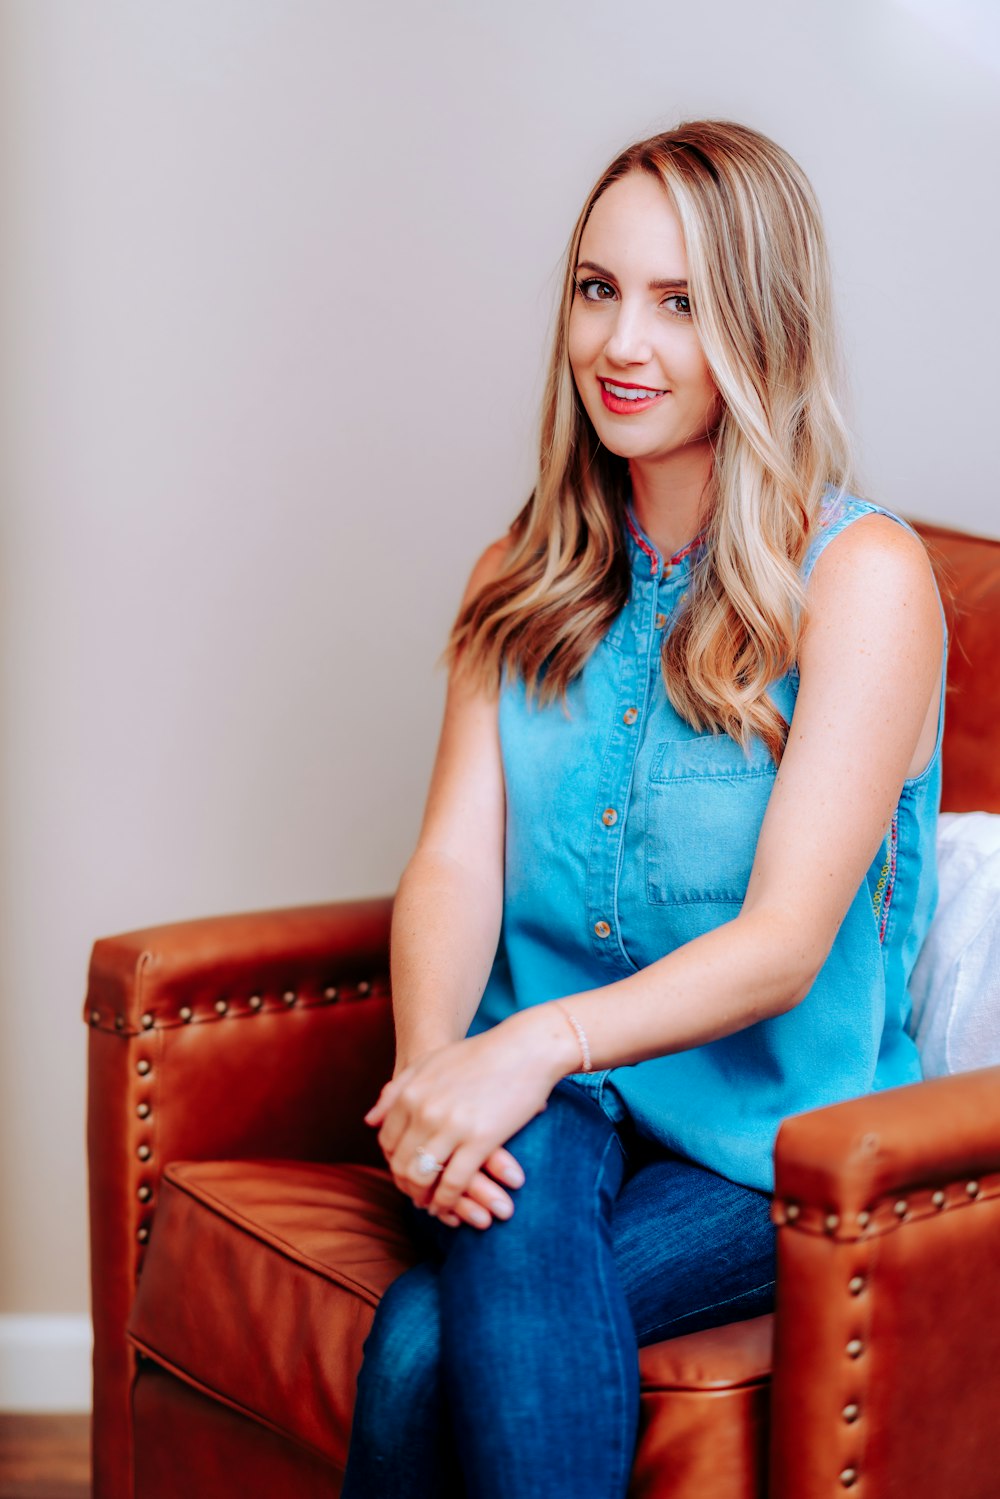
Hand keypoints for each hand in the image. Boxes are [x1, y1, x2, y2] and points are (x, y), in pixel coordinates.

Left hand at [364, 1014, 561, 1227]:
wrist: (525, 1049)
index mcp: (409, 1093)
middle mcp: (424, 1110)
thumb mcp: (430, 1063)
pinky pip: (454, 1183)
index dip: (394, 1161)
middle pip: (401, 1163)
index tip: (406, 1171)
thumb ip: (396, 1090)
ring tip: (431, 1205)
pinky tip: (451, 1206)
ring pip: (423, 1176)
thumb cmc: (479, 1055)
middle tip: (417, 1196)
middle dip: (407, 1185)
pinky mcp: (479, 1140)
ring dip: (424, 1197)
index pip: (388, 1141)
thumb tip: (369, 1121)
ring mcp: (451, 1126)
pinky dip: (448, 1201)